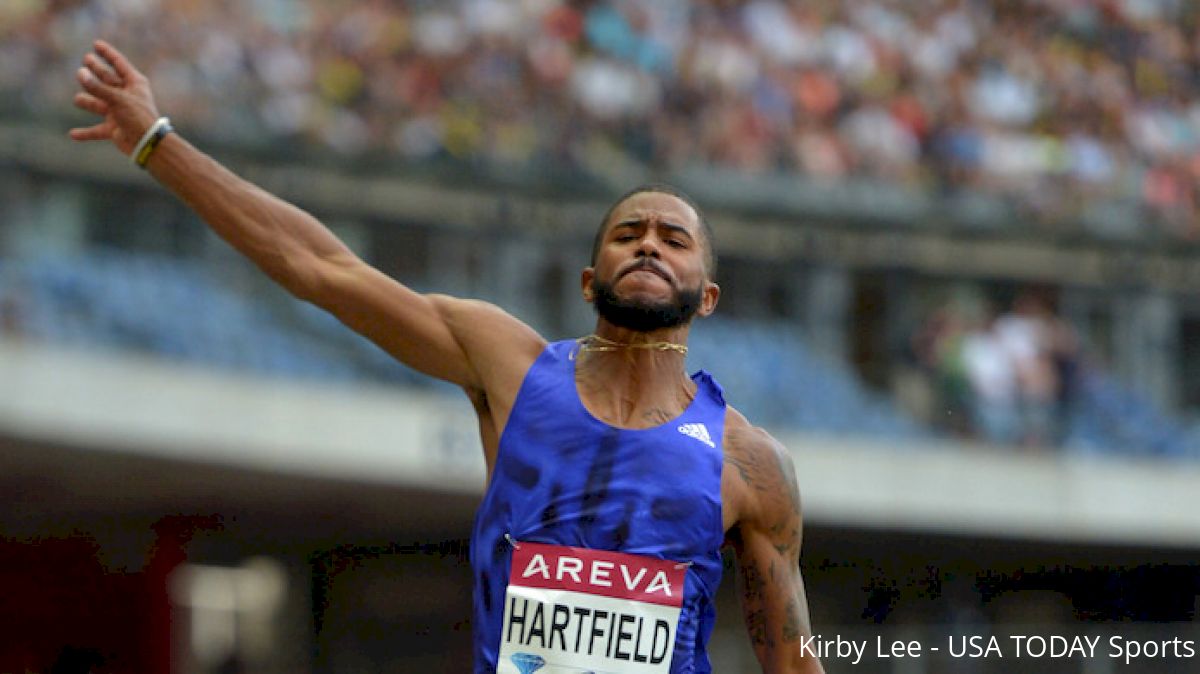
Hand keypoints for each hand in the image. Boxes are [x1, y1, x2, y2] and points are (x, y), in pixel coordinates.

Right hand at [69, 40, 160, 155]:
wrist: (147, 144)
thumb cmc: (138, 117)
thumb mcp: (117, 99)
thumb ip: (97, 87)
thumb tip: (80, 73)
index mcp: (134, 84)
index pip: (119, 64)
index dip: (108, 53)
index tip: (96, 43)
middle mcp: (126, 96)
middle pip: (107, 79)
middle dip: (96, 70)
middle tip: (86, 59)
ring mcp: (119, 112)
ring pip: (98, 103)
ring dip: (88, 101)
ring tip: (79, 99)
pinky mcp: (114, 128)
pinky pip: (96, 130)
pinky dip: (86, 132)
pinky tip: (72, 134)